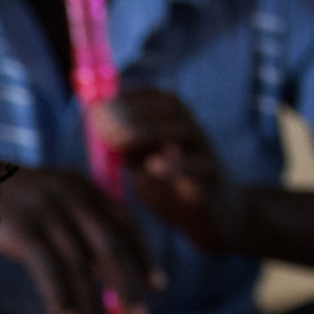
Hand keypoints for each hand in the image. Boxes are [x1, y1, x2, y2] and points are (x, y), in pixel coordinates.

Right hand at [0, 166, 157, 313]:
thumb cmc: (9, 205)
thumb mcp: (50, 205)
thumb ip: (78, 233)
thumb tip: (107, 283)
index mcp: (85, 187)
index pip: (125, 224)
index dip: (144, 257)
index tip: (157, 288)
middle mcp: (72, 196)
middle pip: (110, 248)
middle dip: (127, 288)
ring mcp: (47, 212)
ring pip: (79, 267)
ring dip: (90, 306)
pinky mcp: (23, 229)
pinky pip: (49, 271)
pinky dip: (61, 299)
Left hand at [91, 90, 243, 253]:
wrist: (219, 217)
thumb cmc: (173, 188)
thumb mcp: (143, 164)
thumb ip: (124, 147)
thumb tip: (95, 125)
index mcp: (175, 122)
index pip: (151, 96)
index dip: (122, 98)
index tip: (94, 110)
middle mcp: (192, 130)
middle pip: (168, 107)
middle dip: (131, 113)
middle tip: (102, 127)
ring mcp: (205, 152)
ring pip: (184, 130)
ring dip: (149, 131)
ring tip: (120, 141)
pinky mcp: (212, 180)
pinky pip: (198, 168)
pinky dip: (176, 165)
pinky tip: (154, 166)